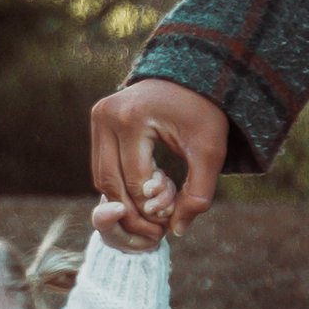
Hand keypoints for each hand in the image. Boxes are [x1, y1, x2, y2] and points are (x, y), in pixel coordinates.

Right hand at [88, 75, 229, 237]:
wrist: (191, 76)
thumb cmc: (203, 113)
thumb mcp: (210, 152)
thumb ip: (198, 193)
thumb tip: (177, 231)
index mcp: (132, 119)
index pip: (136, 181)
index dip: (154, 206)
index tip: (173, 214)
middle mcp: (107, 115)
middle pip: (110, 182)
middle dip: (132, 210)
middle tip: (157, 225)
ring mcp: (99, 115)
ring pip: (101, 177)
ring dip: (123, 200)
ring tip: (153, 207)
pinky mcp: (98, 119)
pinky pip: (101, 165)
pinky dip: (119, 184)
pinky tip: (145, 190)